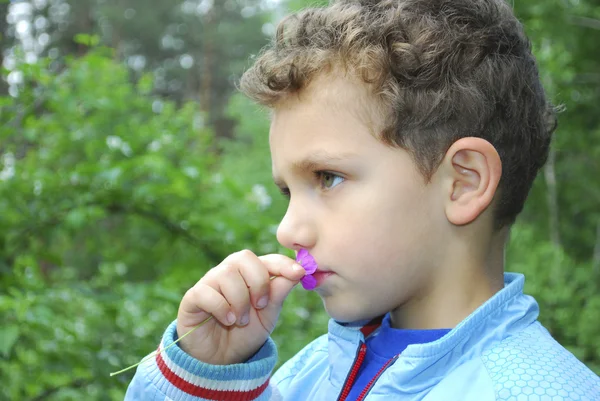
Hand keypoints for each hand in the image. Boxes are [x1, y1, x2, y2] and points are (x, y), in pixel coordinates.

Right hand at [176, 250, 304, 364]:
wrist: (220, 359)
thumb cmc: (245, 332)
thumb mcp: (268, 316)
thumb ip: (278, 294)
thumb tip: (298, 273)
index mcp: (250, 274)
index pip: (267, 258)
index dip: (283, 263)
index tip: (299, 273)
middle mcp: (229, 272)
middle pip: (245, 258)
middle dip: (258, 282)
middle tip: (260, 305)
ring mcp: (209, 282)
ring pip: (227, 275)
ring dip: (240, 300)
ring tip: (240, 320)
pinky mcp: (193, 297)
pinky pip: (207, 292)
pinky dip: (222, 308)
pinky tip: (227, 320)